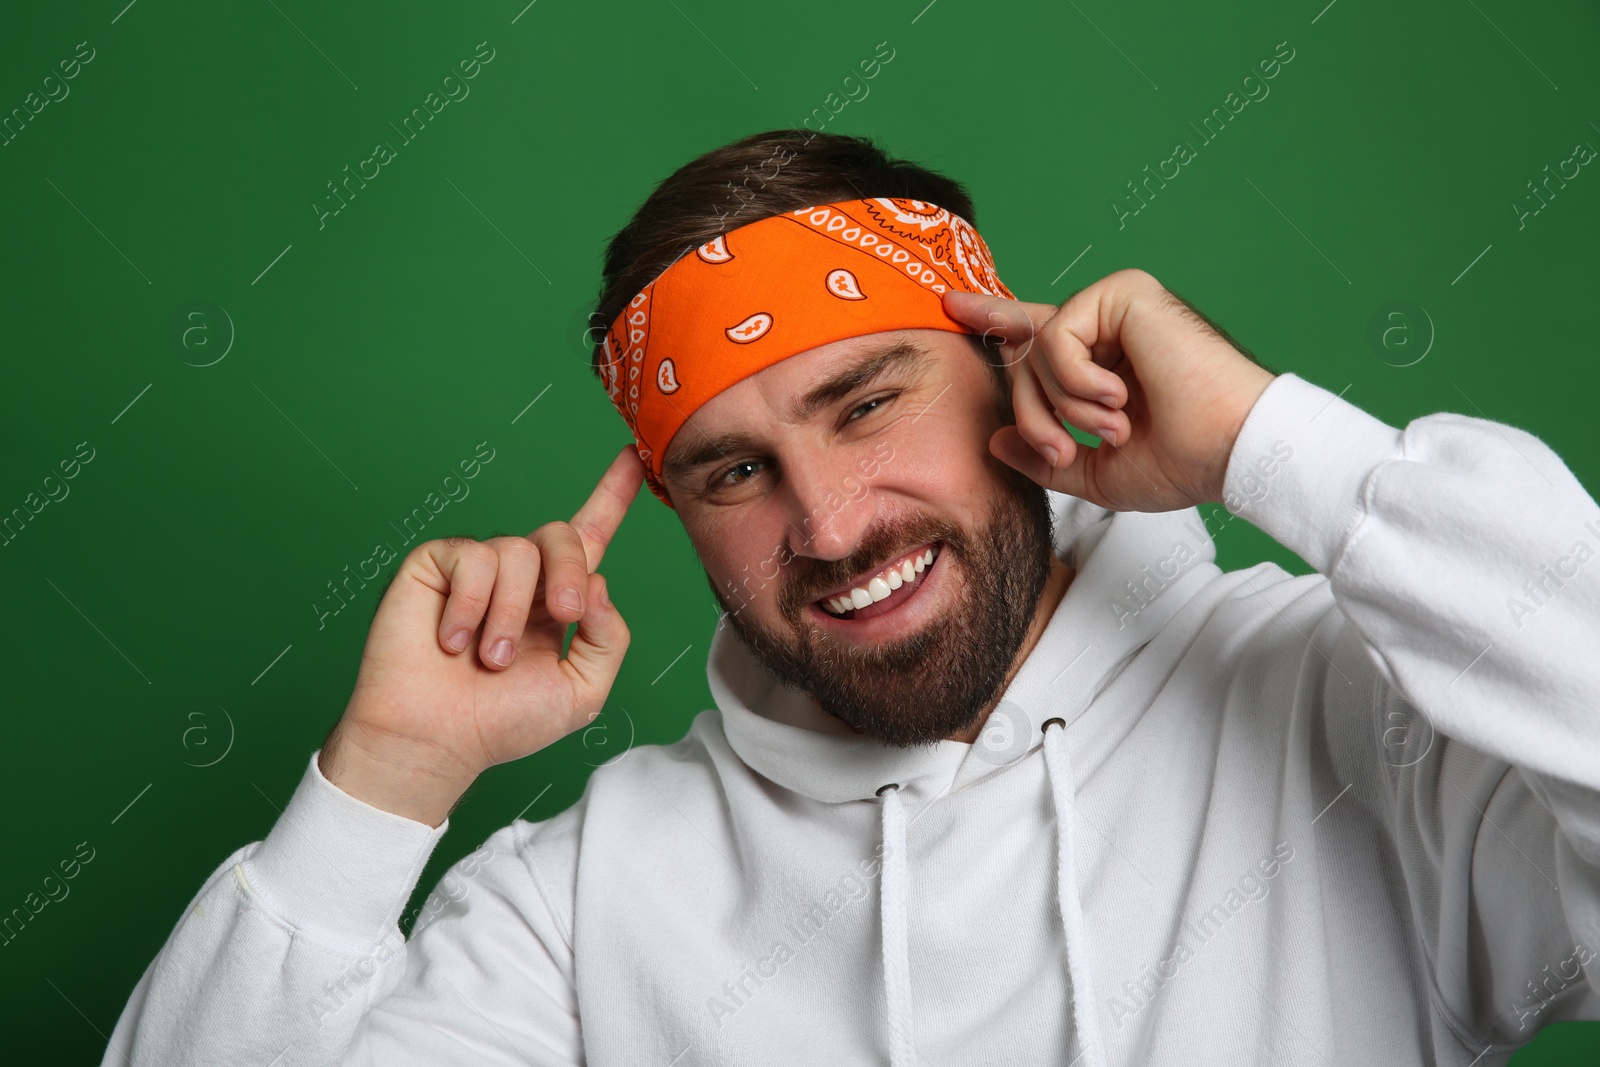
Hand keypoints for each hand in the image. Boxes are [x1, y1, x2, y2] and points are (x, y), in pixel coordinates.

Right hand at [320, 445, 645, 825]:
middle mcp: (519, 577)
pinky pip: (473, 556)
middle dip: (569, 574)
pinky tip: (453, 640)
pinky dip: (471, 604)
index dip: (612, 495)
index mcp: (555, 599)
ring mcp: (476, 567)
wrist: (435, 740)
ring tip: (492, 659)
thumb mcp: (582, 690)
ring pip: (518, 549)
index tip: (634, 455)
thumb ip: (610, 639)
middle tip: (561, 618)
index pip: (589, 538)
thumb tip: (599, 585)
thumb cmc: (501, 723)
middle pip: (562, 535)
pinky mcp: (436, 563)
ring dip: (511, 613)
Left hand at [943, 268, 1275, 512]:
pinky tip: (1119, 398)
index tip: (950, 304)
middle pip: (1023, 359)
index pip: (1036, 337)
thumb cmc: (1182, 462)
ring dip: (1060, 406)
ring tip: (1112, 427)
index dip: (993, 318)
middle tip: (1068, 450)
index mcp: (1104, 363)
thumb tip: (995, 438)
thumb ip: (1044, 457)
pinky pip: (1056, 337)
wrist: (1232, 450)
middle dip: (1034, 416)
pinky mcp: (1123, 293)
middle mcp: (1108, 328)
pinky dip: (1076, 381)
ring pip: (1033, 351)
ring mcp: (1115, 306)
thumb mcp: (1097, 473)